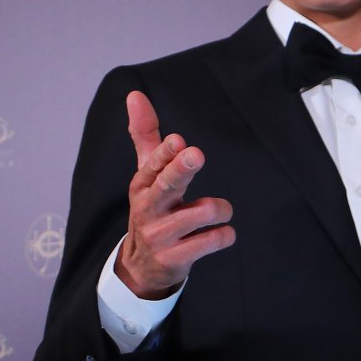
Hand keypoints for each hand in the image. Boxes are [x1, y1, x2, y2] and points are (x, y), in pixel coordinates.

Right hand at [115, 91, 233, 297]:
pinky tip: (221, 233)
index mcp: (141, 185)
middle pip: (167, 185)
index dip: (166, 153)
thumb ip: (145, 135)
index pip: (152, 165)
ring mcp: (160, 235)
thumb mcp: (146, 174)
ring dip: (220, 209)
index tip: (179, 140)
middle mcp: (148, 208)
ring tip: (218, 212)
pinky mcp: (175, 258)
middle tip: (196, 154)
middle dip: (181, 169)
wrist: (142, 266)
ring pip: (201, 213)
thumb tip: (135, 94)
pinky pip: (212, 240)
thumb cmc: (152, 208)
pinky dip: (225, 234)